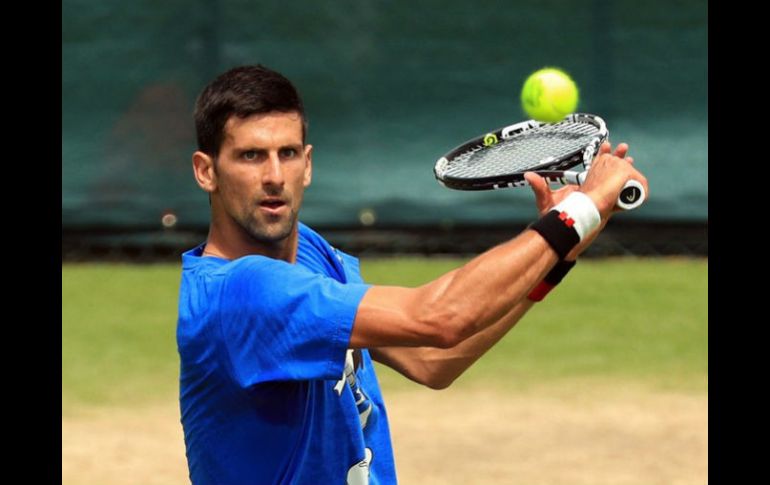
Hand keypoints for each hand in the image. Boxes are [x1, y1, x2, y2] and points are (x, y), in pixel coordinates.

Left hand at [524, 142, 640, 260]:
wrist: (561, 236)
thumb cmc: (553, 219)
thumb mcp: (546, 201)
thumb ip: (539, 188)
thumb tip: (528, 175)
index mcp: (579, 186)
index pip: (592, 167)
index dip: (600, 155)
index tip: (606, 144)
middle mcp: (591, 191)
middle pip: (607, 171)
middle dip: (616, 159)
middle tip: (624, 147)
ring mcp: (600, 200)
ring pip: (616, 183)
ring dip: (625, 172)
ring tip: (631, 159)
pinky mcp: (606, 210)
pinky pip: (620, 199)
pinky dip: (629, 192)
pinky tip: (637, 184)